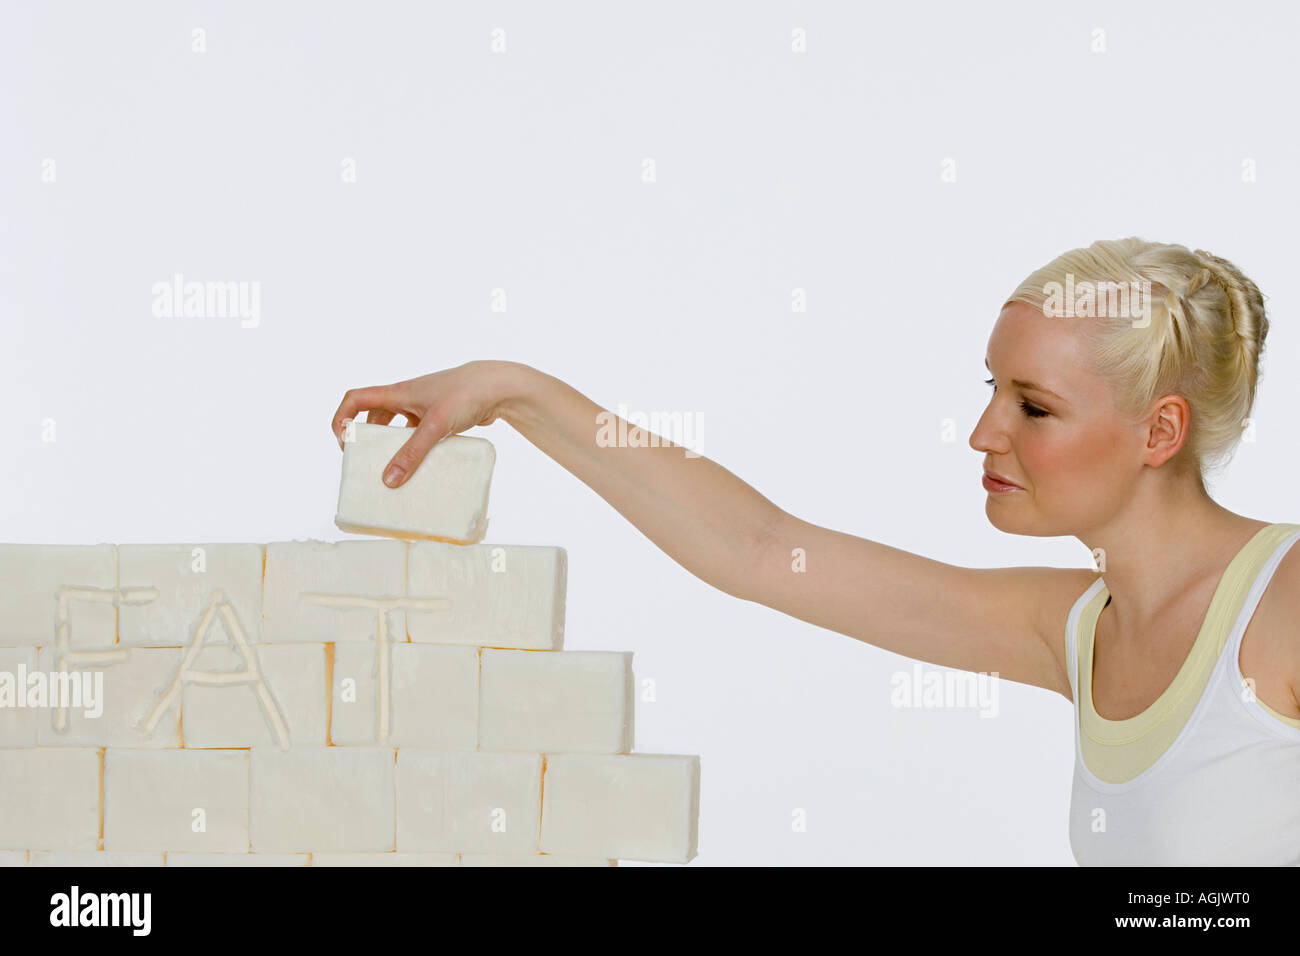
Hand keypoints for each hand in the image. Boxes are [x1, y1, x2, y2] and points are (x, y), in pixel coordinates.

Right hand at [331, 360, 522, 487]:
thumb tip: (389, 480)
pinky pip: (420, 436)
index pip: (356, 399)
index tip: (345, 442)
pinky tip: (423, 466)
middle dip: (368, 439)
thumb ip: (412, 453)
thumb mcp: (435, 425)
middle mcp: (407, 399)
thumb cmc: (466, 394)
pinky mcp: (441, 419)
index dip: (343, 418)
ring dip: (394, 447)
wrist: (500, 387)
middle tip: (369, 463)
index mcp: (397, 393)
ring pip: (399, 429)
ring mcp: (425, 408)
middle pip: (375, 418)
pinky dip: (417, 450)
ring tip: (394, 469)